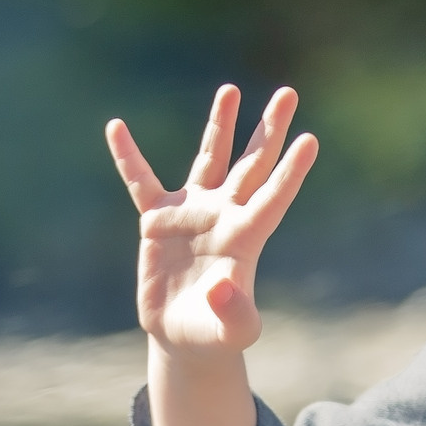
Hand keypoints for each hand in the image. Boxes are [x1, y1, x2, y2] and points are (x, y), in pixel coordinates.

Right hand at [106, 85, 317, 355]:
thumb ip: (236, 314)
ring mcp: (193, 213)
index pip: (273, 198)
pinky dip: (128, 157)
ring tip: (230, 90)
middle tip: (288, 93)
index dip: (291, 172)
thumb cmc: (215, 335)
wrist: (184, 336)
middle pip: (252, 164)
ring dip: (220, 125)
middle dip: (269, 130)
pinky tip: (115, 127)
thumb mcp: (232, 334)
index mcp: (246, 238)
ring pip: (210, 159)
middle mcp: (224, 215)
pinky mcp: (158, 220)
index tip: (310, 141)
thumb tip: (222, 288)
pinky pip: (140, 181)